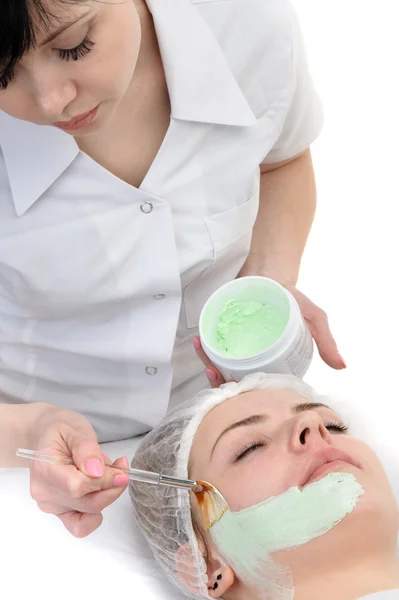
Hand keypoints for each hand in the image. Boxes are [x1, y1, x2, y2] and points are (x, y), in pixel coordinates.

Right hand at [28, 405, 129, 537]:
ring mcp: (52, 505)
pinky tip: (102, 491)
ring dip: (108, 495)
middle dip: (113, 486)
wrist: (45, 435)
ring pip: (89, 512)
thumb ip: (87, 449)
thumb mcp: (75, 429)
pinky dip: (96, 513)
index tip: (121, 466)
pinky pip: (80, 525)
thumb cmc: (60, 429)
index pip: (77, 486)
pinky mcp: (60, 512)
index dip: (105, 479)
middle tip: (121, 466)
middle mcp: (45, 493)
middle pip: (87, 503)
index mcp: (44, 469)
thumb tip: (98, 472)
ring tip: (111, 473)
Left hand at [194, 284, 345, 386]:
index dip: (248, 396)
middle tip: (217, 374)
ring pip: (219, 366)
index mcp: (271, 365)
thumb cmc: (292, 297)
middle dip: (222, 384)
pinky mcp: (220, 333)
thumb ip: (325, 341)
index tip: (241, 390)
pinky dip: (204, 347)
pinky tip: (200, 342)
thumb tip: (342, 366)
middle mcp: (251, 359)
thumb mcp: (313, 318)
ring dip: (209, 366)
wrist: (271, 269)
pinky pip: (210, 346)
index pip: (258, 389)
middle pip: (234, 381)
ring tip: (207, 360)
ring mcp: (233, 347)